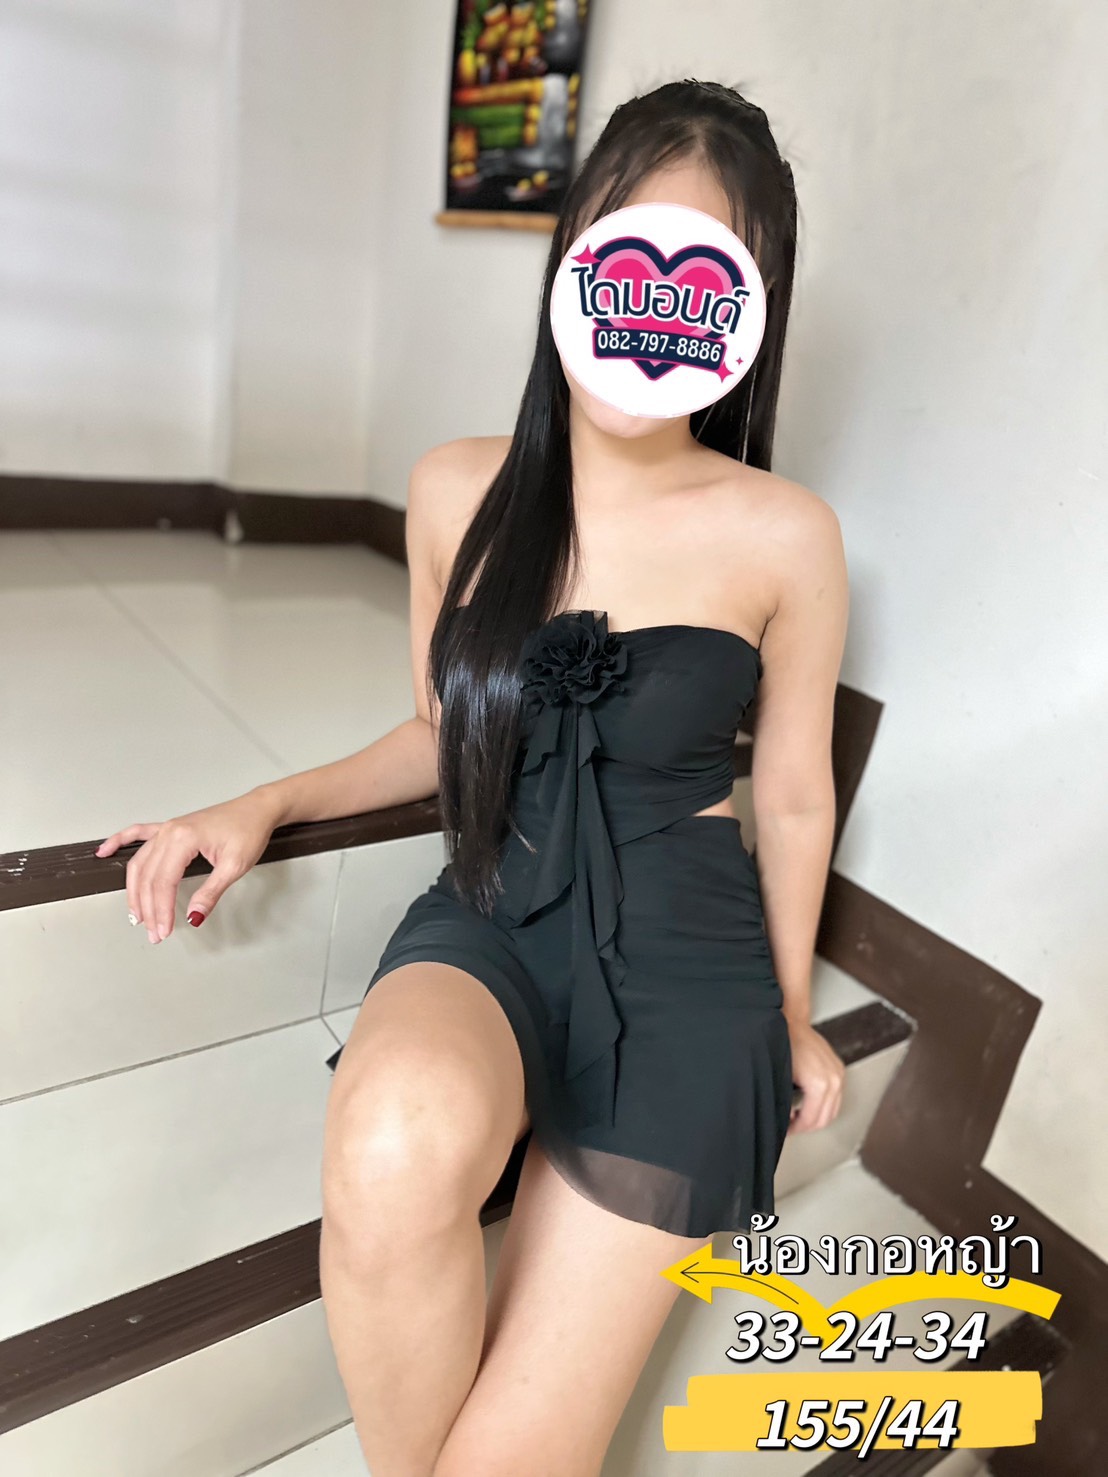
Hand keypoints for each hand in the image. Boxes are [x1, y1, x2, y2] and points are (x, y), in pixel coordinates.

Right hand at [94, 790, 279, 943]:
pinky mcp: (171, 828)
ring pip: (140, 863)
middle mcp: (170, 832)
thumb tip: (193, 916)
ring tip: (136, 914)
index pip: (163, 883)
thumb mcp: (235, 866)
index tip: (164, 930)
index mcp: (183, 839)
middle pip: (148, 877)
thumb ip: (211, 893)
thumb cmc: (249, 830)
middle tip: (153, 932)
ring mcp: (167, 828)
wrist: (257, 809)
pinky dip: (119, 842)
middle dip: (148, 908)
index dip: (161, 910)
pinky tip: (105, 851)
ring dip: (134, 890)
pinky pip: (138, 834)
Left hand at [785, 1017, 844, 1133]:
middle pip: (825, 1119)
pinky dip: (824, 1104)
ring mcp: (839, 1075)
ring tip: (799, 1115)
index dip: (797, 1128)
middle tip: (792, 1126)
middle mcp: (834, 1081)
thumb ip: (785, 1103)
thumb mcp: (781, 1078)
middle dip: (807, 1126)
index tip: (787, 1129)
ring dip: (817, 1116)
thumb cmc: (784, 1045)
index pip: (812, 1120)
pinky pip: (836, 1097)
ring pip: (833, 1110)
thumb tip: (784, 1119)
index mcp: (820, 1085)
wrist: (792, 1023)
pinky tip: (809, 1103)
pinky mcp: (839, 1070)